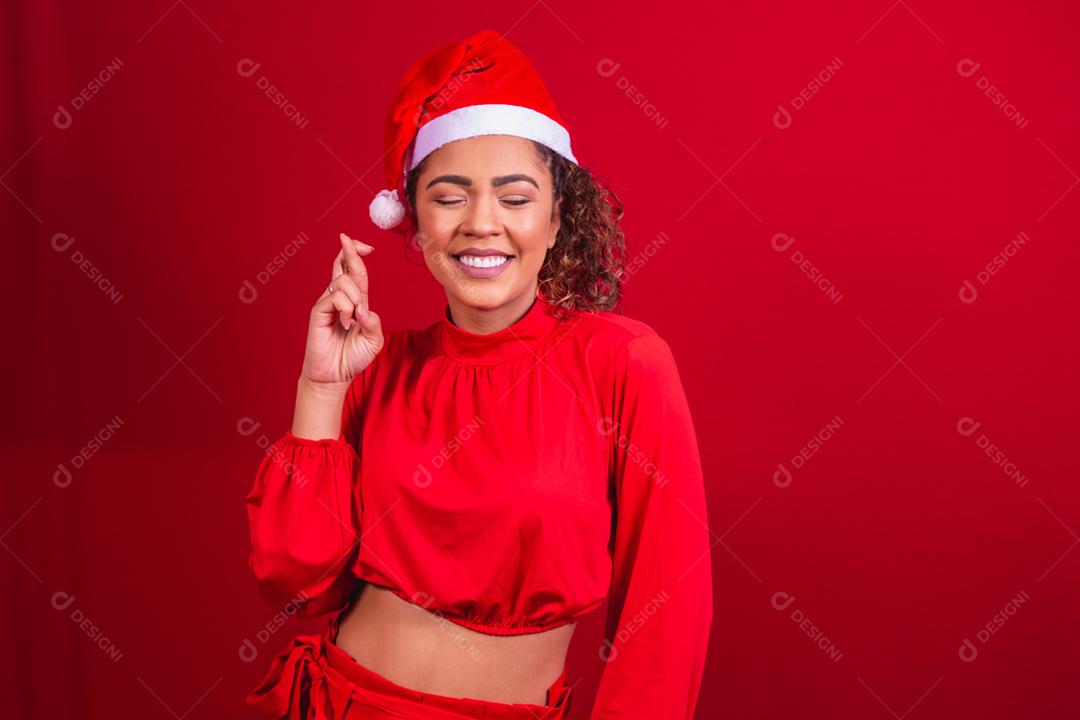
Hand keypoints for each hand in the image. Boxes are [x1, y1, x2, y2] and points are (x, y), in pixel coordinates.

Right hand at [299, 232, 383, 386]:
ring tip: (353, 320)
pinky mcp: (318, 311)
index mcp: (354, 301)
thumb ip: (373, 321)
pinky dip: (346, 308)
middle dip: (350, 250)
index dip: (358, 255)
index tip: (367, 246)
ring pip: (344, 282)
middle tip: (349, 238)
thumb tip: (363, 307)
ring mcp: (328, 303)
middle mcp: (340, 298)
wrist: (335, 376)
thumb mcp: (373, 340)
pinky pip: (335, 297)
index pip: (355, 272)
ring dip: (355, 298)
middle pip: (344, 266)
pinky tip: (346, 323)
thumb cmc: (353, 357)